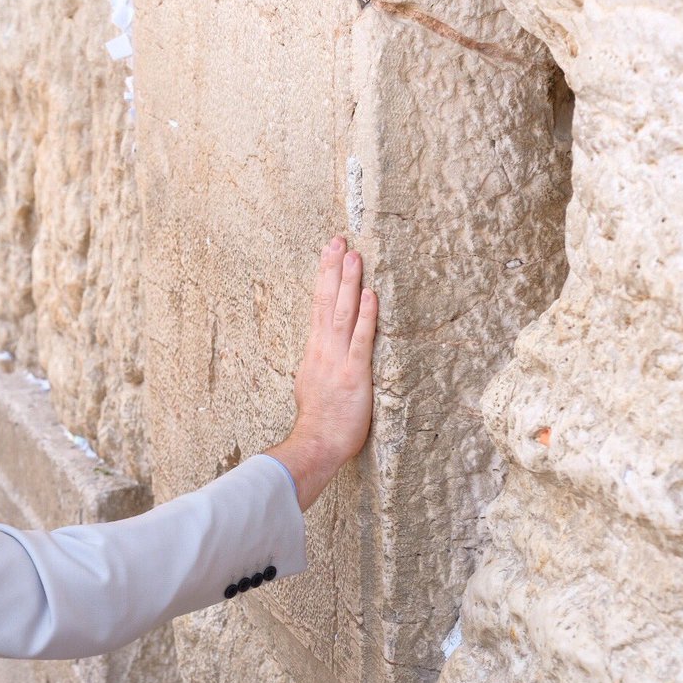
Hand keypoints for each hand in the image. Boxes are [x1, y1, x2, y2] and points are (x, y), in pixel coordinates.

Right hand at [266, 236, 376, 509]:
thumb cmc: (318, 421)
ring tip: (354, 255)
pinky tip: (370, 295)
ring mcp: (338, 359)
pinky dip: (366, 316)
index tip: (329, 252)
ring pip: (342, 313)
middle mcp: (323, 348)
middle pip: (327, 300)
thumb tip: (323, 352)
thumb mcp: (311, 385)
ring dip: (348, 283)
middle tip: (339, 239)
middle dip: (333, 268)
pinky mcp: (355, 373)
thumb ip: (319, 364)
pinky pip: (361, 340)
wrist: (316, 443)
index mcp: (315, 350)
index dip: (324, 276)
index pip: (319, 305)